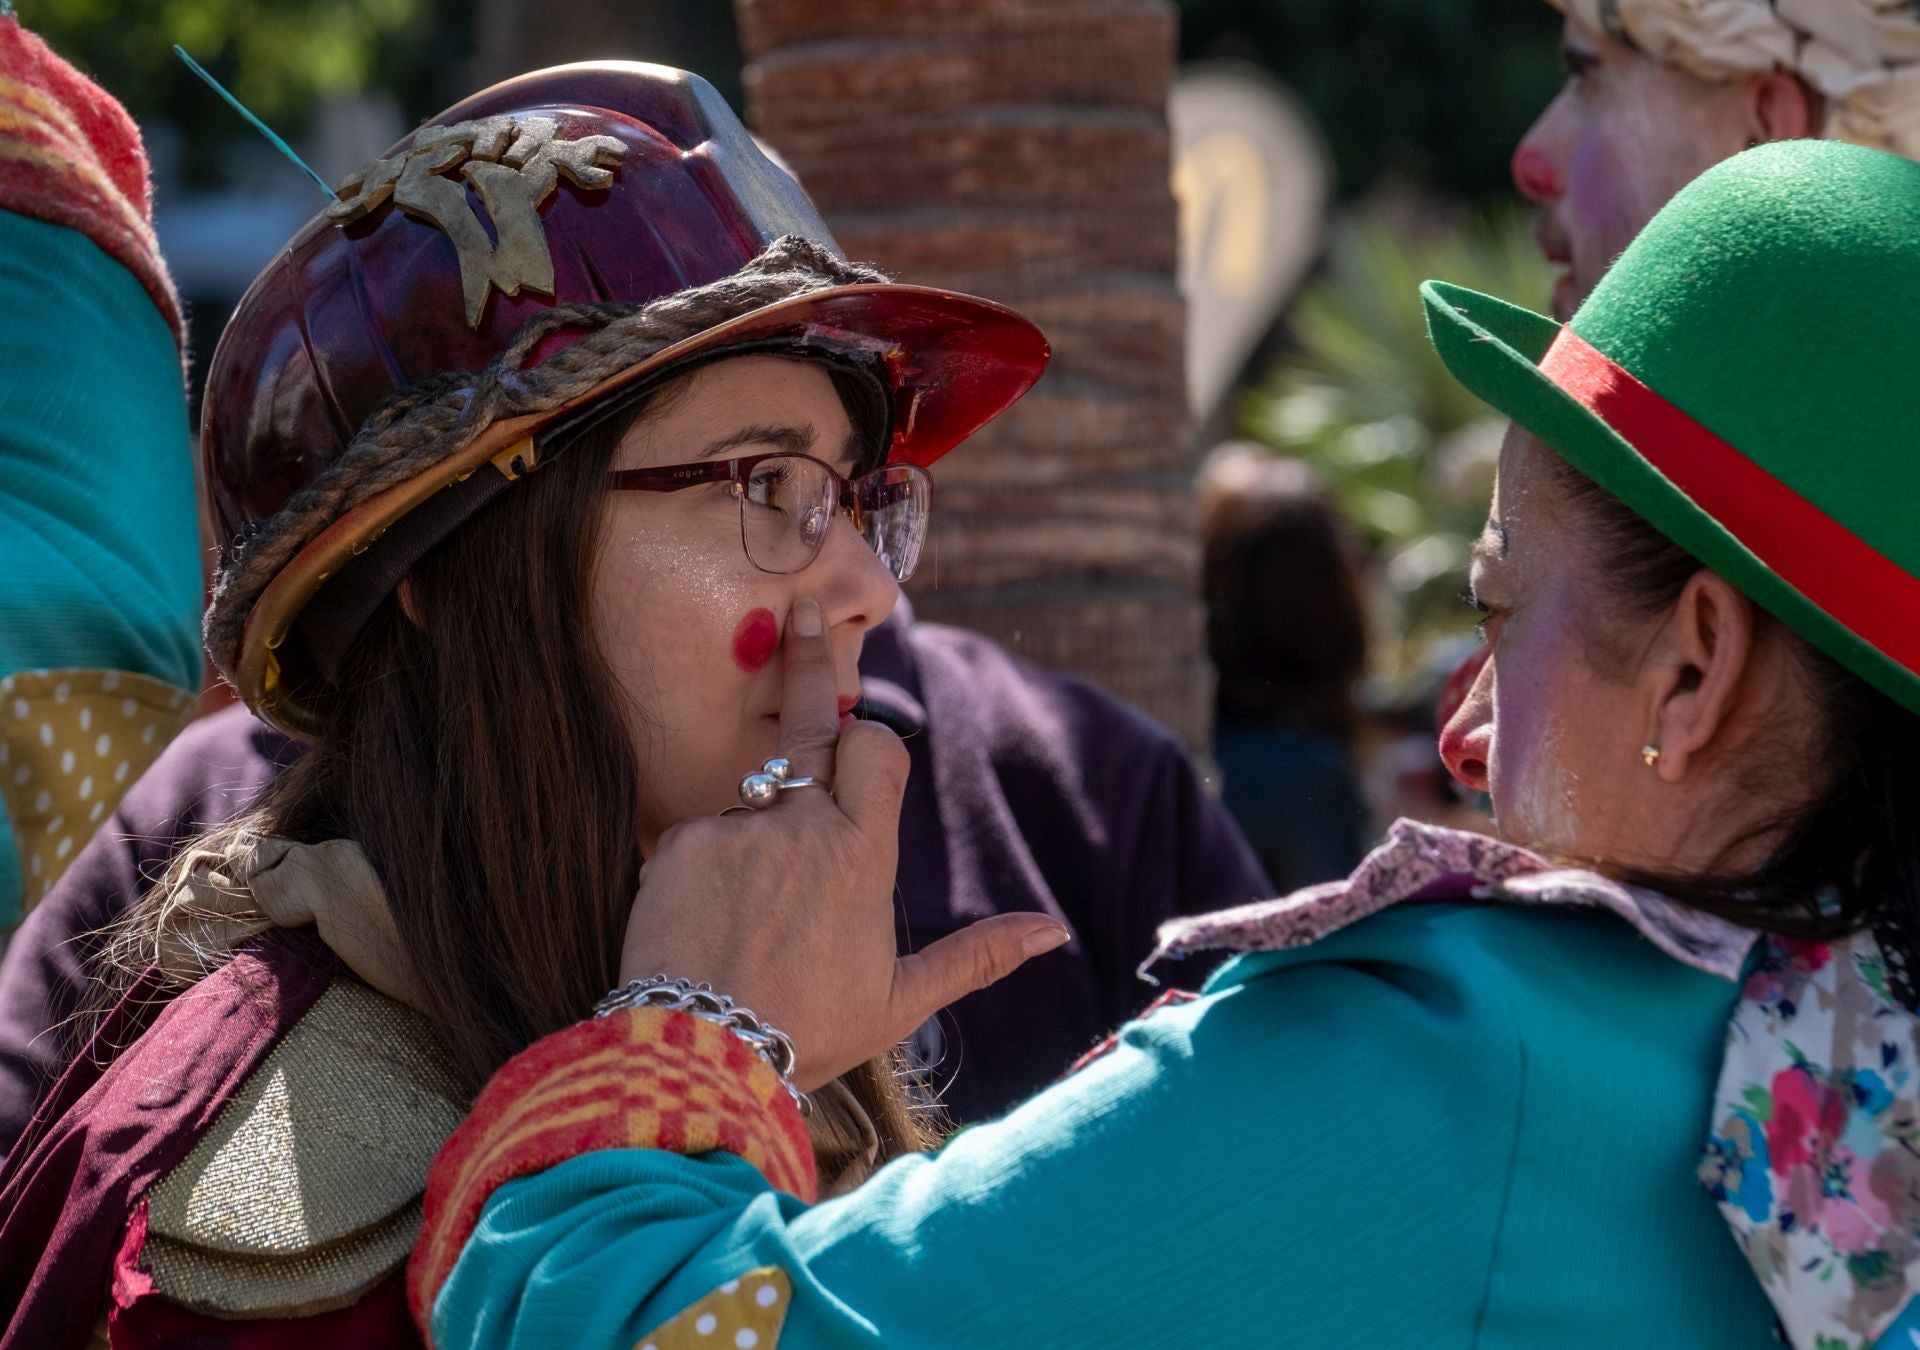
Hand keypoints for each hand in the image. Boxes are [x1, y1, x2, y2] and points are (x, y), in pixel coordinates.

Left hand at [619, 598, 1069, 1090]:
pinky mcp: (674, 845)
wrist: (700, 1060)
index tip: (859, 728)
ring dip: (753, 833)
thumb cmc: (808, 1032)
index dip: (870, 740)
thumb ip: (976, 955)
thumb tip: (1053, 932)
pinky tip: (703, 925)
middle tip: (805, 611)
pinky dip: (702, 866)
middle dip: (808, 661)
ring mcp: (734, 829)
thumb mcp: (901, 1000)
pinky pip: (695, 837)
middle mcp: (800, 825)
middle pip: (811, 722)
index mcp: (861, 854)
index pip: (876, 748)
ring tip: (744, 918)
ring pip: (749, 800)